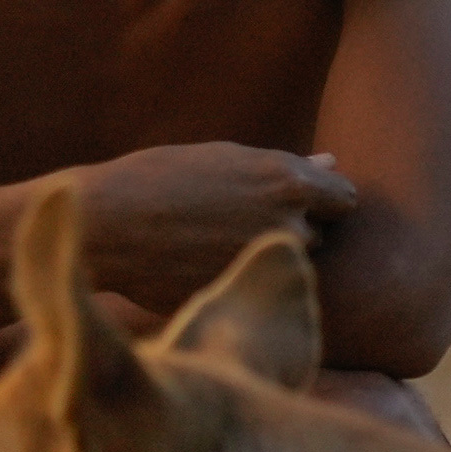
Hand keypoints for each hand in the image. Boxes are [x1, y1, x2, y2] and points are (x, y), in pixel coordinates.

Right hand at [74, 142, 359, 314]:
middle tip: (241, 224)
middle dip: (297, 229)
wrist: (105, 224)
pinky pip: (264, 288)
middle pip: (323, 234)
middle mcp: (291, 222)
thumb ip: (288, 166)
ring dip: (273, 256)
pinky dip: (247, 279)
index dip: (322, 202)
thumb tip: (333, 160)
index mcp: (291, 182)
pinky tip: (208, 266)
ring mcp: (268, 263)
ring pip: (294, 263)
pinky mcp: (247, 292)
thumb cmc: (160, 179)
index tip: (295, 205)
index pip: (345, 199)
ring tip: (220, 244)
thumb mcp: (226, 159)